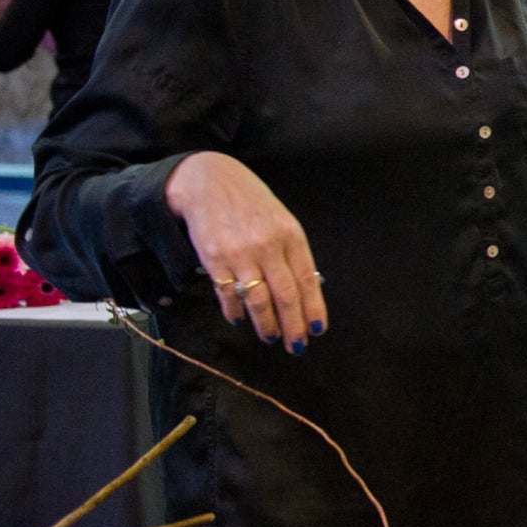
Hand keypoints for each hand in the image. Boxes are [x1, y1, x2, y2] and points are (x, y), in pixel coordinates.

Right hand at [164, 151, 326, 352]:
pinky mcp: (214, 259)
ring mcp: (240, 254)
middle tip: (297, 345)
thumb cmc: (250, 202)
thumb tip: (305, 287)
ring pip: (258, 300)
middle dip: (293, 325)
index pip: (306, 279)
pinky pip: (228, 294)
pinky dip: (235, 311)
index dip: (313, 307)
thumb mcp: (280, 219)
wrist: (208, 181)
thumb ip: (291, 251)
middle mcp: (268, 246)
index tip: (318, 329)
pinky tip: (239, 319)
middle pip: (285, 295)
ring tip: (271, 336)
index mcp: (290, 235)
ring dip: (266, 324)